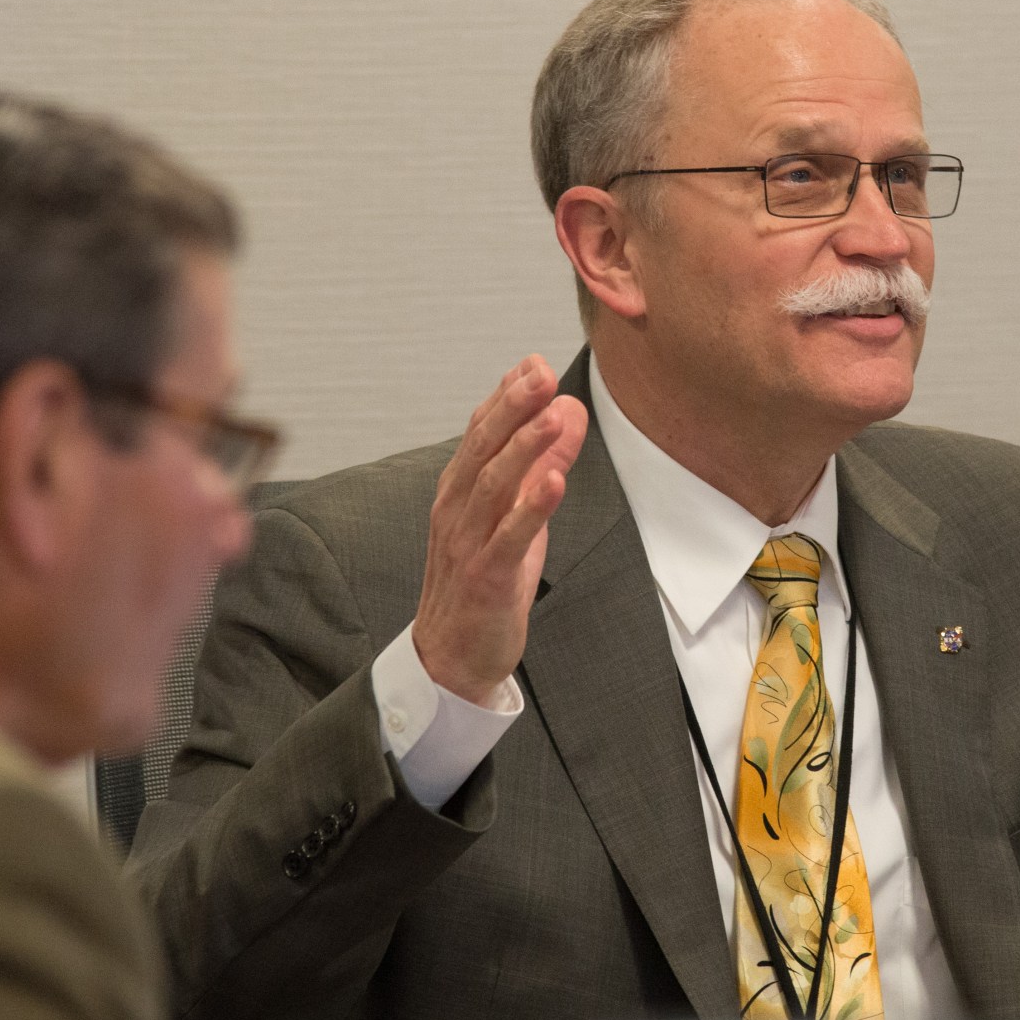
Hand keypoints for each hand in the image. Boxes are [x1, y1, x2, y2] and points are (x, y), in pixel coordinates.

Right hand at [414, 356, 586, 702]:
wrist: (451, 656)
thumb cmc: (483, 581)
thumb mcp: (518, 516)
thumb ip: (541, 465)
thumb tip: (567, 413)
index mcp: (461, 491)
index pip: (480, 432)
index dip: (506, 396)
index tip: (534, 362)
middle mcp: (457, 510)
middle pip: (482, 448)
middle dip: (512, 408)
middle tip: (540, 372)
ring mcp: (468, 543)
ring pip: (492, 486)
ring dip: (524, 448)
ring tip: (552, 415)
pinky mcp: (486, 578)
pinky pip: (507, 539)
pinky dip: (530, 509)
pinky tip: (553, 482)